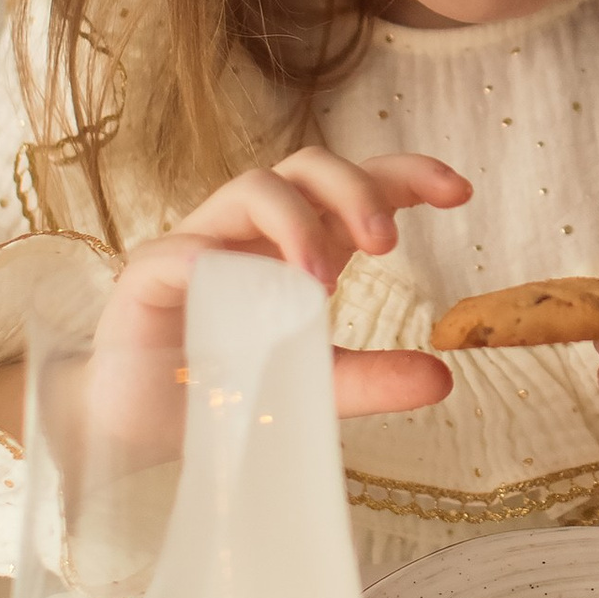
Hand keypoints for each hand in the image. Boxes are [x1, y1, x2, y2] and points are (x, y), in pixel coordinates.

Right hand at [88, 148, 470, 446]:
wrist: (139, 430)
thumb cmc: (226, 389)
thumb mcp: (313, 386)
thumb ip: (372, 379)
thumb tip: (444, 376)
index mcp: (299, 245)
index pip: (357, 184)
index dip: (407, 174)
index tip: (459, 192)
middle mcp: (253, 232)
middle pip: (307, 167)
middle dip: (354, 189)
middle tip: (386, 245)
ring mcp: (199, 247)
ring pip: (249, 187)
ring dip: (293, 222)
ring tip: (319, 282)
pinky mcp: (146, 279)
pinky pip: (173, 250)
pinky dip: (202, 256)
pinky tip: (224, 279)